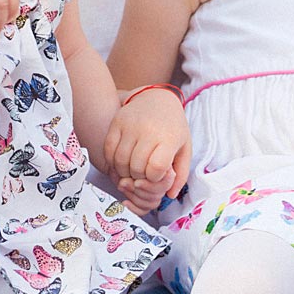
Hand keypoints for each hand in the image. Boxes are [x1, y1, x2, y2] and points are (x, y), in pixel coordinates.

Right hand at [103, 89, 190, 211]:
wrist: (157, 98)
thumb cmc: (173, 127)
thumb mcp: (184, 148)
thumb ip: (180, 174)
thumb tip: (170, 196)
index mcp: (168, 137)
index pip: (156, 168)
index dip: (154, 178)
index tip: (156, 175)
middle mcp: (148, 130)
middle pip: (137, 167)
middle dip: (139, 177)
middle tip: (143, 174)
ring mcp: (130, 125)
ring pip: (121, 161)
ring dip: (125, 172)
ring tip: (132, 170)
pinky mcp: (116, 122)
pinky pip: (109, 150)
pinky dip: (113, 161)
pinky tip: (122, 161)